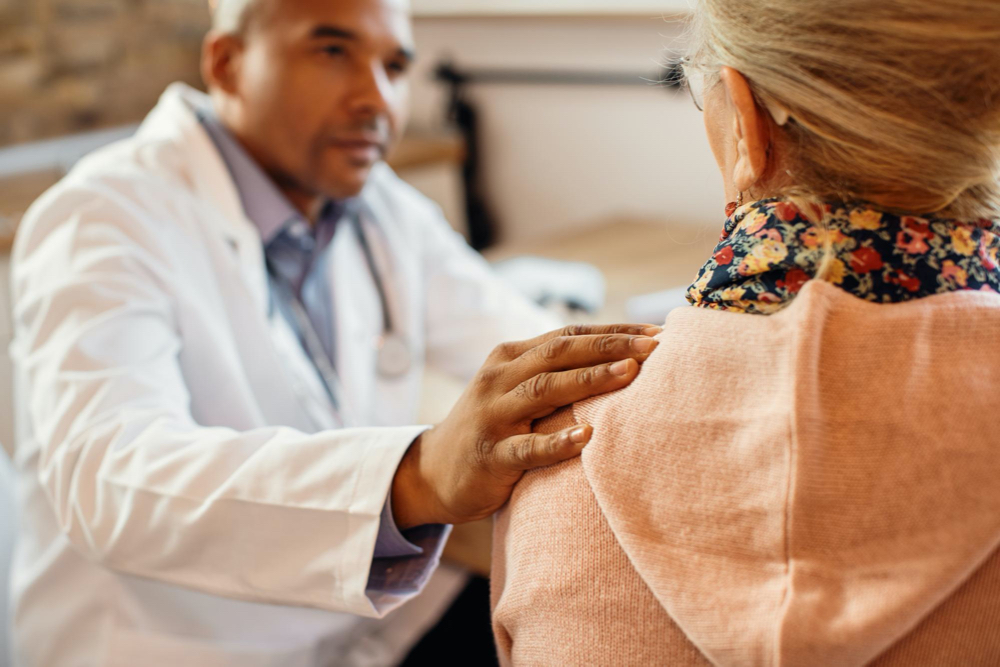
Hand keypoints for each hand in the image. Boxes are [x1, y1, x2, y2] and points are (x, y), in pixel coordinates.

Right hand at [391, 324, 660, 528]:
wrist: (433, 472)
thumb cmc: (493, 428)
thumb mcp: (515, 390)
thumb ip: (554, 373)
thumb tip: (622, 358)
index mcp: (510, 357)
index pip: (568, 335)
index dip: (612, 332)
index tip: (657, 332)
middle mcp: (499, 379)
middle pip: (559, 353)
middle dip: (609, 347)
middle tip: (654, 346)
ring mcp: (492, 417)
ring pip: (544, 390)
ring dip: (589, 380)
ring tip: (630, 374)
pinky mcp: (490, 456)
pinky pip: (527, 448)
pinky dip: (557, 442)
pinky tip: (588, 437)